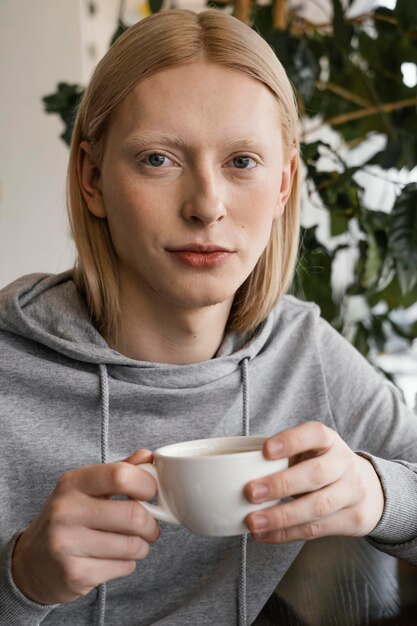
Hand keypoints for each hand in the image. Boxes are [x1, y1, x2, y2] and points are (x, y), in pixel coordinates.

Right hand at [12, 449, 158, 604]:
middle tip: (150, 527)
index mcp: (73, 483)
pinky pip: (124, 567)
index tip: (150, 494)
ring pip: (133, 545)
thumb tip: (148, 456)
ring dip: (142, 546)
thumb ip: (118, 471)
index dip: (146, 485)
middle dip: (151, 524)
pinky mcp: (74, 574)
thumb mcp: (87, 487)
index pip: (120, 475)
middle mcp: (66, 511)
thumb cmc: (69, 518)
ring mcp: (67, 544)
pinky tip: (114, 559)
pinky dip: (128, 564)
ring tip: (133, 544)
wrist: (31, 561)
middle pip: (133, 514)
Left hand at [245, 421, 383, 542]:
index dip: (291, 441)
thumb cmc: (322, 465)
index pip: (314, 434)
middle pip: (316, 474)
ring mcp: (352, 492)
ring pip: (317, 506)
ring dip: (281, 516)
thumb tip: (236, 470)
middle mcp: (344, 463)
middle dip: (281, 485)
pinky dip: (287, 533)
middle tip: (250, 492)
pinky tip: (265, 534)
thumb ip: (283, 456)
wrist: (368, 489)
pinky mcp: (352, 519)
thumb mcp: (309, 450)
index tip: (265, 450)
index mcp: (329, 440)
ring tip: (253, 522)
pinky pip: (316, 529)